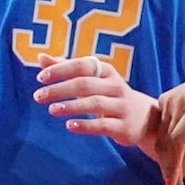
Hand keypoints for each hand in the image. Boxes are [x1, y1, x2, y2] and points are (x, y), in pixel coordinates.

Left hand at [33, 55, 156, 148]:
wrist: (146, 118)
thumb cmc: (110, 95)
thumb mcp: (92, 79)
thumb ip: (66, 68)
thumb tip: (41, 57)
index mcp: (106, 71)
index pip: (82, 65)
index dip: (61, 70)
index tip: (40, 77)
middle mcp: (115, 86)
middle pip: (85, 84)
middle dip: (60, 89)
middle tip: (38, 96)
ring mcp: (121, 106)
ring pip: (95, 103)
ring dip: (71, 106)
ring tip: (52, 109)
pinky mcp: (123, 126)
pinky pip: (103, 126)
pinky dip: (85, 125)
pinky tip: (69, 125)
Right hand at [153, 59, 184, 184]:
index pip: (178, 140)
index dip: (174, 166)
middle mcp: (180, 100)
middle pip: (166, 143)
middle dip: (170, 172)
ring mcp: (169, 99)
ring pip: (159, 139)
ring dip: (165, 164)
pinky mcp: (164, 100)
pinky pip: (158, 130)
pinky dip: (164, 150)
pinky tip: (171, 167)